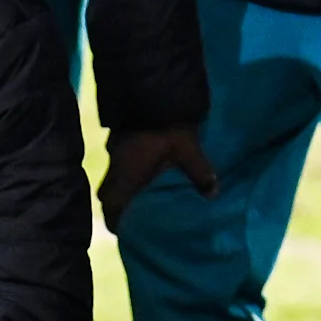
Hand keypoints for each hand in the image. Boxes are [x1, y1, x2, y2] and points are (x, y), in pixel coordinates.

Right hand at [98, 123, 215, 225]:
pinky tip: (142, 169)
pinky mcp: (119, 136)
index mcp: (126, 175)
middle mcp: (115, 165)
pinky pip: (118, 162)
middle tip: (132, 215)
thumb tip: (213, 195)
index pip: (111, 205)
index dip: (115, 220)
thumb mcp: (188, 151)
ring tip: (139, 195)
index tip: (123, 231)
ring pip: (112, 176)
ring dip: (122, 186)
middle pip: (107, 193)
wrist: (151, 88)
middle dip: (116, 206)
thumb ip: (200, 174)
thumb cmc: (167, 127)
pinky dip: (126, 170)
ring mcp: (114, 149)